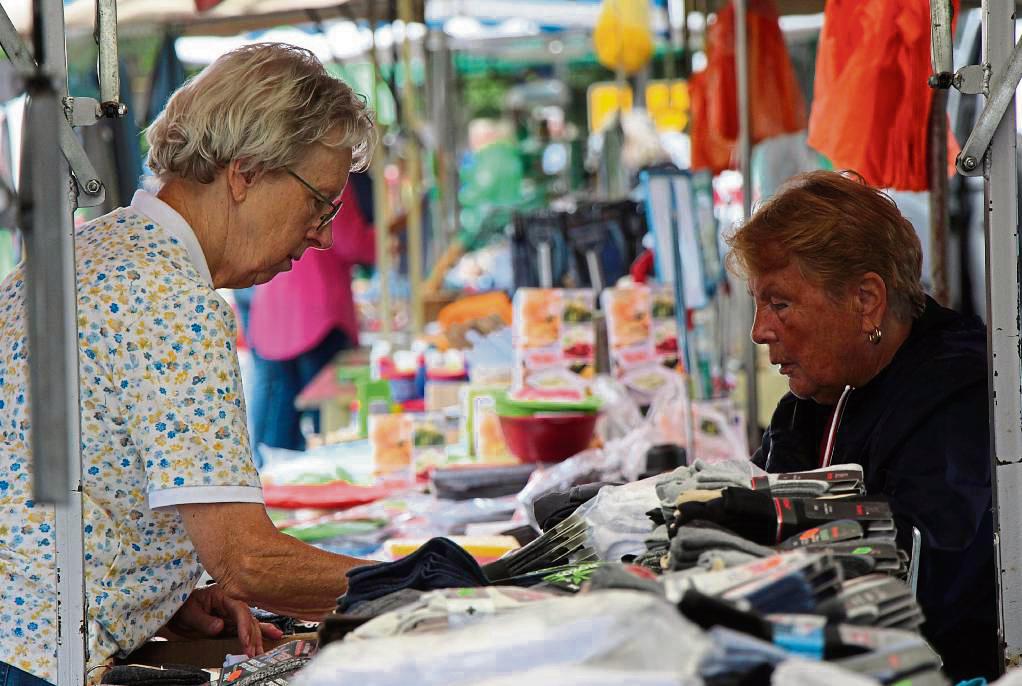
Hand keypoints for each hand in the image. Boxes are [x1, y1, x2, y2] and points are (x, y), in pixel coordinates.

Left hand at [158, 584, 283, 656]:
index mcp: (224, 595)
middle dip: (252, 637)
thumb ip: (204, 620)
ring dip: (257, 640)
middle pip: (249, 619)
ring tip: (261, 653)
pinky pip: (249, 628)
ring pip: (252, 626)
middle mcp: (233, 603)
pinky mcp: (233, 623)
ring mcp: (234, 614)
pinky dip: (261, 633)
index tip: (245, 641)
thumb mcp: (189, 612)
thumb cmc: (182, 607)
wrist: (176, 613)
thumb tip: (219, 627)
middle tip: (252, 653)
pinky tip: (275, 635)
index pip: (240, 610)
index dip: (244, 626)